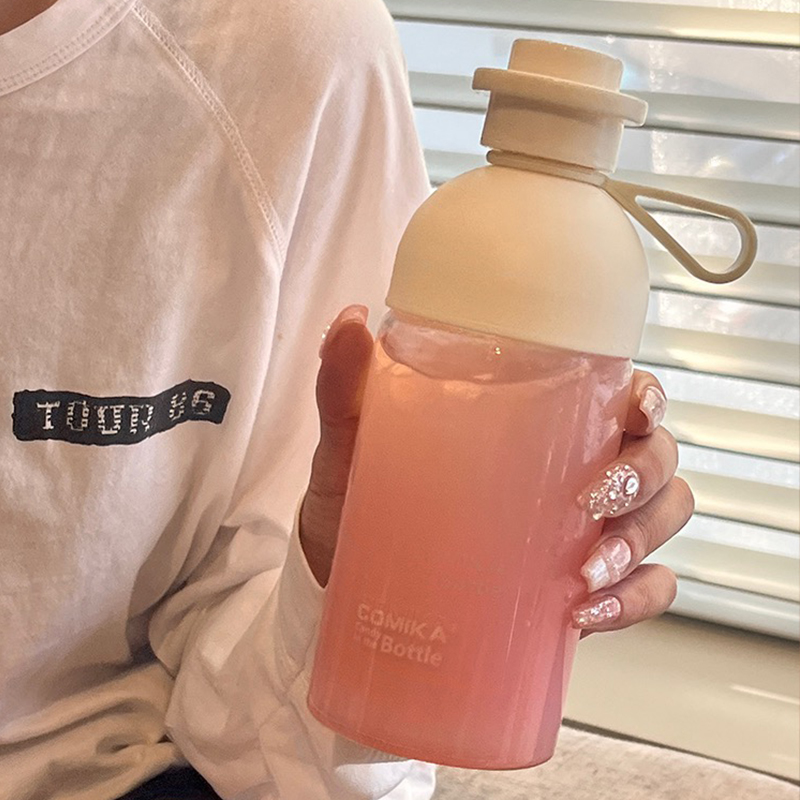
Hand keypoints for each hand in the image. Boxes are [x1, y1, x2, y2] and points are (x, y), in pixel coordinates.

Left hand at [300, 306, 694, 622]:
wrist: (346, 584)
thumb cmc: (360, 504)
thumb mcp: (352, 444)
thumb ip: (346, 386)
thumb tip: (349, 322)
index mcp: (538, 423)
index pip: (619, 396)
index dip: (649, 399)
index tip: (637, 409)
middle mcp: (574, 469)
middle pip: (656, 457)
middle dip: (643, 477)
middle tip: (592, 502)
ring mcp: (582, 530)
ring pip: (662, 519)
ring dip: (641, 542)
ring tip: (586, 572)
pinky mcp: (579, 587)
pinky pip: (645, 591)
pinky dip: (635, 600)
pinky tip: (587, 611)